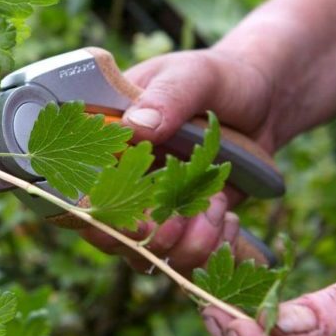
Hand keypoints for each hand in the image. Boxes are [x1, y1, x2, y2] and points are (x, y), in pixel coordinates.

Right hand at [81, 49, 275, 273]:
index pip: (73, 187)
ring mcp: (149, 206)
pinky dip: (208, 250)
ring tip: (217, 207)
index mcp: (103, 142)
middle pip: (104, 234)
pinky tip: (227, 218)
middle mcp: (117, 179)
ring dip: (184, 245)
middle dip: (143, 240)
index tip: (135, 220)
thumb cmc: (218, 80)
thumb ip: (167, 97)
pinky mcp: (181, 225)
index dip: (94, 214)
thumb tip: (135, 125)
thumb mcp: (194, 75)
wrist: (262, 99)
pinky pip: (182, 259)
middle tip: (180, 221)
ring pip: (143, 255)